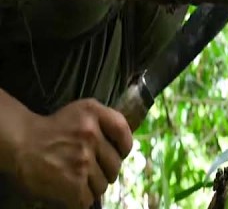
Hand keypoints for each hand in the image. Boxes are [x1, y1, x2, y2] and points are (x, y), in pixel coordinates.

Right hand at [12, 98, 132, 207]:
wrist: (20, 144)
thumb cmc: (52, 128)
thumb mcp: (83, 111)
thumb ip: (106, 120)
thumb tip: (125, 144)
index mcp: (94, 113)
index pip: (125, 135)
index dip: (123, 148)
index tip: (117, 153)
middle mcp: (91, 135)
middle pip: (115, 165)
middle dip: (107, 170)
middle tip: (93, 170)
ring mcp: (82, 160)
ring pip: (103, 184)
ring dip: (94, 185)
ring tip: (79, 180)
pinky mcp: (73, 183)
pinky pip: (88, 198)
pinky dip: (82, 198)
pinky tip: (72, 190)